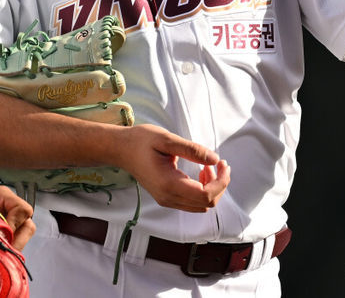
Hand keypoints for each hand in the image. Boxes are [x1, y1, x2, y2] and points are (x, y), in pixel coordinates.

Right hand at [113, 124, 229, 212]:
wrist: (121, 149)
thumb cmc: (141, 141)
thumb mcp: (166, 139)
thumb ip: (192, 150)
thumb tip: (215, 160)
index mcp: (169, 184)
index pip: (206, 195)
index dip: (221, 182)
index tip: (223, 163)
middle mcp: (168, 198)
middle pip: (207, 203)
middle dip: (219, 184)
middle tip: (219, 163)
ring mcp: (167, 200)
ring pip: (201, 205)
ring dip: (211, 188)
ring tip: (208, 167)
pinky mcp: (167, 198)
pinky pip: (192, 202)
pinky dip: (202, 190)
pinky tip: (199, 173)